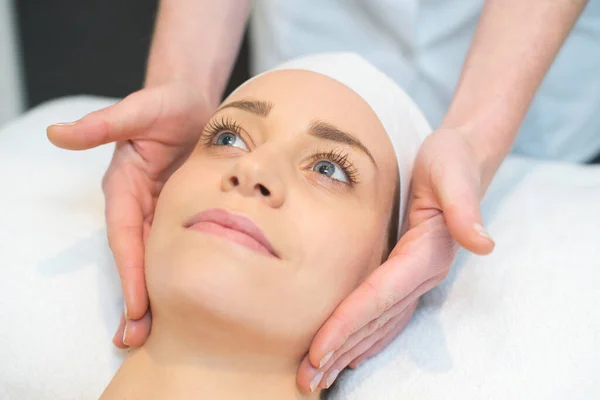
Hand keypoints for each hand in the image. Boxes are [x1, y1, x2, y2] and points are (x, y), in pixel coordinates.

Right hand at [47, 82, 213, 347]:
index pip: (126, 237)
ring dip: (156, 296)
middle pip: (138, 259)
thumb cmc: (166, 103)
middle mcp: (140, 206)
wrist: (193, 102)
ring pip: (158, 260)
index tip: (137, 306)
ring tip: (155, 335)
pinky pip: (179, 248)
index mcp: (126, 189)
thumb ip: (103, 125)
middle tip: (136, 338)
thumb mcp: (138, 110)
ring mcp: (162, 212)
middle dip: (138, 299)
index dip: (131, 271)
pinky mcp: (183, 213)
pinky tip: (185, 300)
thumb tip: (56, 133)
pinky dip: (179, 275)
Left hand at [296, 127, 496, 391]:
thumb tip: (483, 242)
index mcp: (427, 254)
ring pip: (378, 324)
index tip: (319, 350)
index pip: (380, 297)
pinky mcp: (407, 274)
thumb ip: (465, 205)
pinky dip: (366, 337)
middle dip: (340, 350)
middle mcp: (422, 274)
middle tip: (308, 379)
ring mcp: (416, 278)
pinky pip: (384, 314)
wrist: (461, 160)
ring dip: (348, 351)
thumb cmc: (453, 162)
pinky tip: (350, 353)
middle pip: (375, 321)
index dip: (349, 325)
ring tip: (319, 376)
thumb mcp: (455, 173)